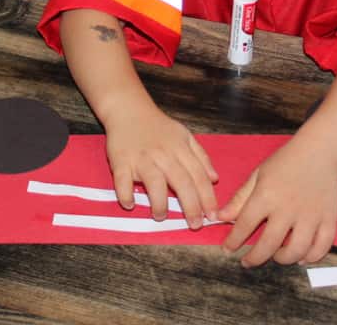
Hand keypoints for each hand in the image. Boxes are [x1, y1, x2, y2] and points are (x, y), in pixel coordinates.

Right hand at [104, 104, 218, 227]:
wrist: (129, 110)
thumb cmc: (158, 127)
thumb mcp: (184, 135)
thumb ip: (201, 156)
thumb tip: (215, 178)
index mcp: (180, 149)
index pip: (198, 175)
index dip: (207, 197)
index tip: (213, 216)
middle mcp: (163, 154)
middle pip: (181, 181)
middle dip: (191, 206)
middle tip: (195, 225)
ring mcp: (141, 158)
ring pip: (154, 182)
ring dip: (159, 203)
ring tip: (160, 216)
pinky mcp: (121, 161)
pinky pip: (122, 181)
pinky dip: (125, 194)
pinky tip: (129, 205)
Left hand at [218, 138, 336, 266]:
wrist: (319, 152)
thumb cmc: (285, 163)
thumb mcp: (258, 175)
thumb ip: (240, 199)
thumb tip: (220, 217)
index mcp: (267, 196)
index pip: (245, 224)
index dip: (234, 240)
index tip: (227, 249)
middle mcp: (288, 209)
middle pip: (270, 244)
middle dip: (255, 258)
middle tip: (248, 261)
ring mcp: (311, 216)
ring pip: (297, 250)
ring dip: (283, 259)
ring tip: (276, 256)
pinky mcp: (329, 219)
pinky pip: (322, 246)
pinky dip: (312, 257)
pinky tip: (302, 257)